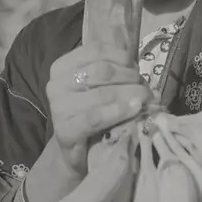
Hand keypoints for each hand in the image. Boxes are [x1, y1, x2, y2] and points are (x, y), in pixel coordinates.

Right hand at [45, 47, 151, 177]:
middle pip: (102, 71)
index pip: (95, 51)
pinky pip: (95, 117)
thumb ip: (115, 75)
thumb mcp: (99, 88)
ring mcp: (58, 108)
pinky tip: (134, 110)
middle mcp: (55, 84)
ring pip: (102, 94)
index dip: (121, 57)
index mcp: (61, 67)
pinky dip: (118, 112)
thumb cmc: (90, 113)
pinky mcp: (65, 130)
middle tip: (146, 90)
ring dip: (130, 95)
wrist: (75, 151)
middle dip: (130, 78)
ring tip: (146, 100)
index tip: (136, 69)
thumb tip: (142, 73)